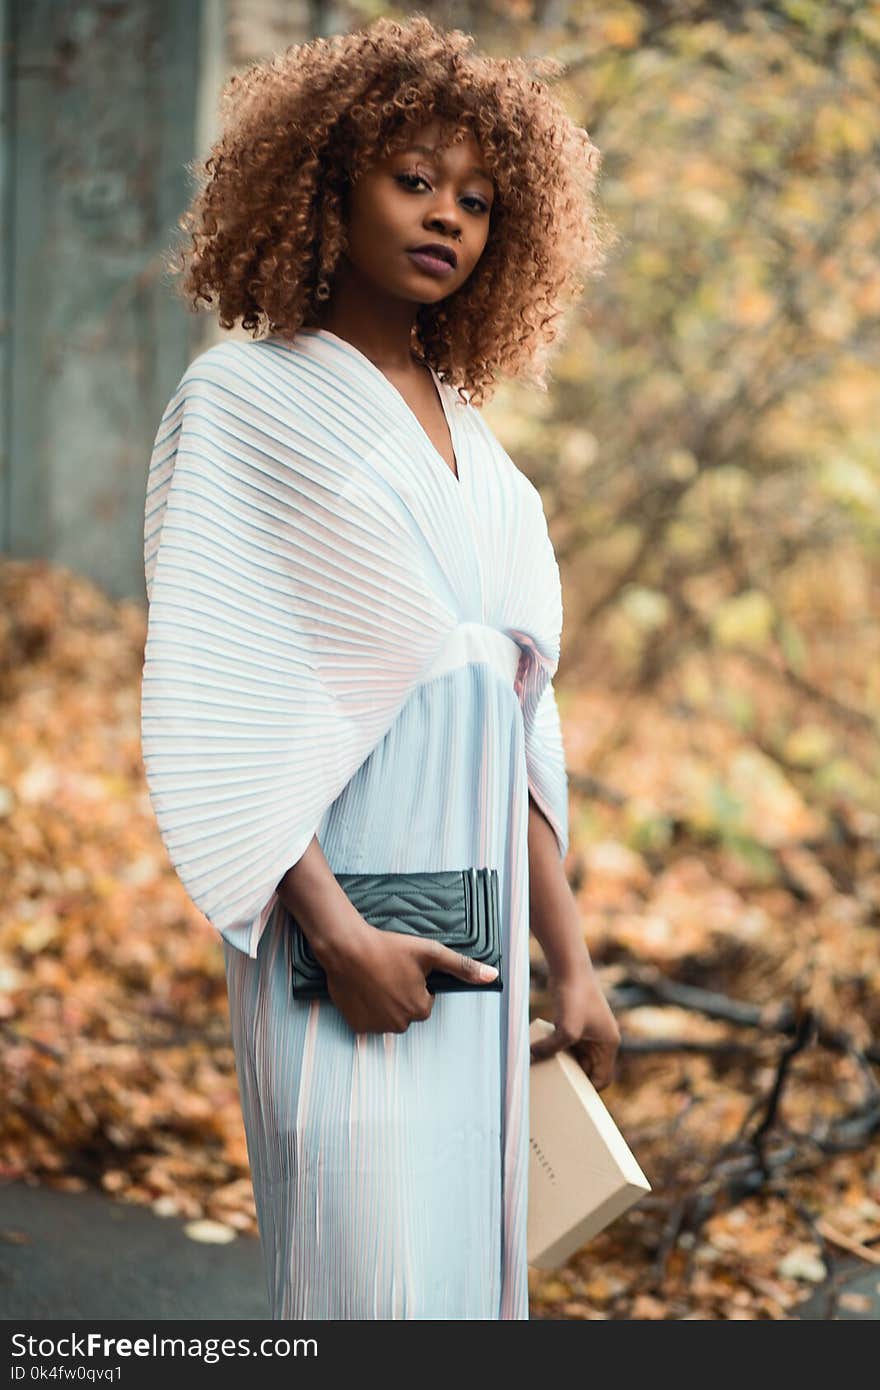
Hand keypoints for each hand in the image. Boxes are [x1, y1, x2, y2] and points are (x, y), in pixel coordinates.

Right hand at [322, 921, 498, 1035]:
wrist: (347, 948)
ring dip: (384, 1003)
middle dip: (401, 995)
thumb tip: (492, 976)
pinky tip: (364, 990)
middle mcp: (400, 1025)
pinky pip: (369, 1021)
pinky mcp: (358, 1027)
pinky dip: (367, 1009)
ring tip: (375, 979)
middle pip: (407, 1011)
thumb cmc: (389, 948)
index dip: (416, 983)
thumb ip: (463, 967)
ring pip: (388, 1017)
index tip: (404, 969)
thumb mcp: (430, 952)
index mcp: (420, 1009)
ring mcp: (377, 1028)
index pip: (426, 1001)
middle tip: (389, 972)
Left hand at [530, 962, 620, 1090]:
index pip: (603, 1078)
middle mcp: (602, 1038)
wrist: (569, 967)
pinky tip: (541, 1052)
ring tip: (547, 1071)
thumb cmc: (575, 997)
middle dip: (573, 1077)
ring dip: (564, 1062)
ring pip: (578, 1056)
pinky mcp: (576, 1020)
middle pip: (590, 1068)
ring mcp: (589, 1029)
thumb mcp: (565, 1029)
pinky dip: (557, 1049)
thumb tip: (530, 1059)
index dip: (588, 1090)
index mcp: (610, 1043)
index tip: (570, 1097)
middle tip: (555, 1087)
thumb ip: (550, 1049)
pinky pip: (568, 1043)